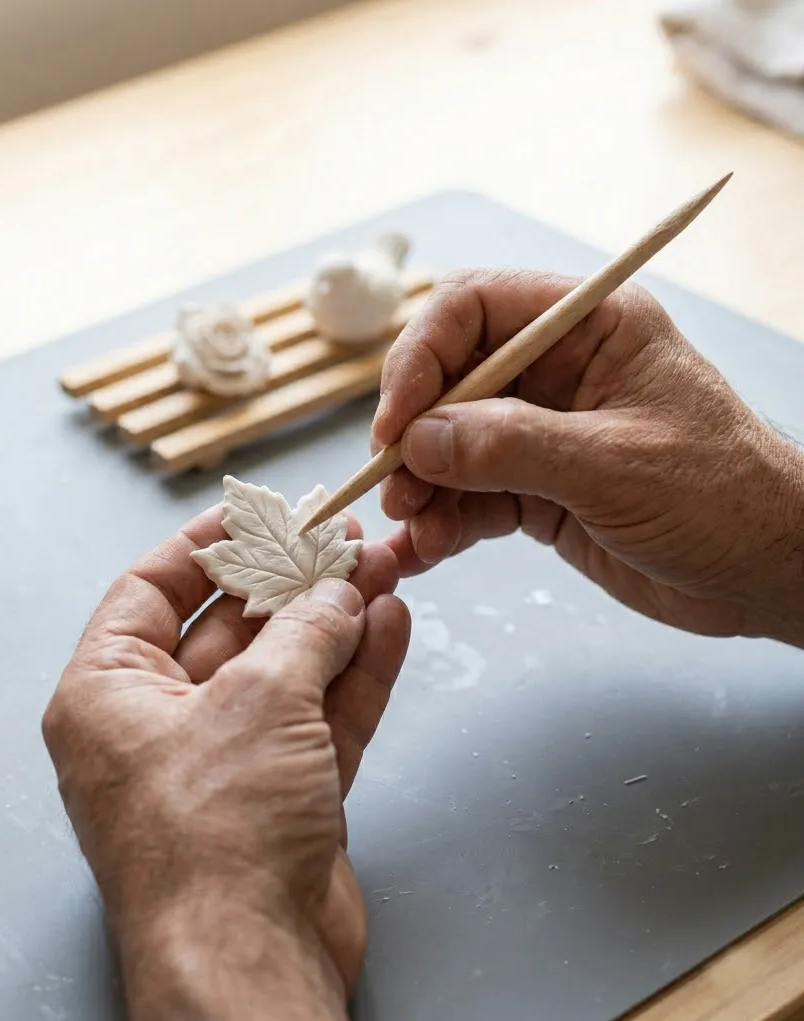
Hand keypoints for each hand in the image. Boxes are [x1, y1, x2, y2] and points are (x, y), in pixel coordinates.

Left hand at [42, 508, 409, 1020]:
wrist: (252, 961)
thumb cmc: (215, 834)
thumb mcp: (259, 701)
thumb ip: (304, 633)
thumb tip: (338, 592)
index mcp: (110, 695)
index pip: (151, 591)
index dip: (206, 545)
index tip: (258, 514)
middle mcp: (159, 725)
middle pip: (230, 628)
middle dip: (291, 584)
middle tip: (341, 541)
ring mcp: (224, 763)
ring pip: (285, 672)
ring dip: (334, 624)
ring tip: (380, 571)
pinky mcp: (281, 797)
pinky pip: (319, 718)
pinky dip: (355, 675)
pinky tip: (389, 626)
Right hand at [373, 269, 803, 645]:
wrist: (768, 573)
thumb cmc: (724, 499)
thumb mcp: (616, 466)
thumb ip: (512, 447)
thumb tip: (419, 441)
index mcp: (588, 328)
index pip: (474, 307)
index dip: (422, 356)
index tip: (396, 422)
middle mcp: (554, 372)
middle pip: (448, 380)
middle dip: (413, 435)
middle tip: (393, 487)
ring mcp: (540, 432)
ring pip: (449, 445)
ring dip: (420, 487)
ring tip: (414, 529)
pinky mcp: (534, 488)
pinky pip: (466, 496)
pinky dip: (439, 524)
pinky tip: (422, 552)